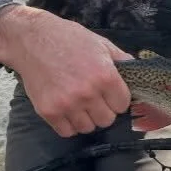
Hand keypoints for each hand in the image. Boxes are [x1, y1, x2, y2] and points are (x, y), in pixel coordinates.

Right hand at [0, 5, 132, 137]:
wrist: (31, 39)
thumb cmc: (69, 39)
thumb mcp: (101, 44)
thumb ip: (122, 61)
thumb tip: (139, 73)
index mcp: (105, 76)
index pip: (123, 105)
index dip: (118, 99)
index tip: (111, 93)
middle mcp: (87, 93)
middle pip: (107, 120)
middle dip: (104, 110)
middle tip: (95, 98)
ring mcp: (66, 104)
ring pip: (88, 128)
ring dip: (87, 118)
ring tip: (80, 102)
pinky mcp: (48, 112)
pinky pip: (67, 132)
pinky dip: (69, 124)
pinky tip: (67, 109)